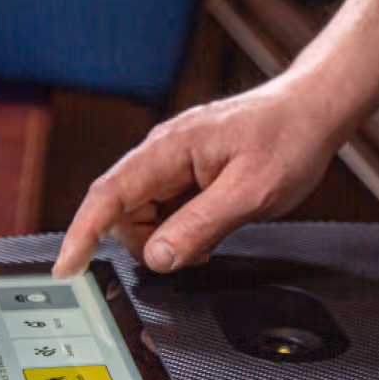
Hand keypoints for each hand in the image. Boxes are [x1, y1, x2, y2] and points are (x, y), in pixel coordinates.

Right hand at [52, 74, 346, 277]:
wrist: (311, 111)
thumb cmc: (288, 138)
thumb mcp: (251, 191)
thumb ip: (200, 225)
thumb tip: (158, 257)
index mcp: (169, 149)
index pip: (108, 195)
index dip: (82, 234)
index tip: (67, 268)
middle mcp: (161, 155)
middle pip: (123, 214)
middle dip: (151, 242)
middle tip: (200, 247)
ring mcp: (171, 165)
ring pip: (143, 218)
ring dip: (170, 238)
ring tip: (215, 229)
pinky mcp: (183, 176)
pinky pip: (165, 213)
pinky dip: (182, 231)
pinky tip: (213, 224)